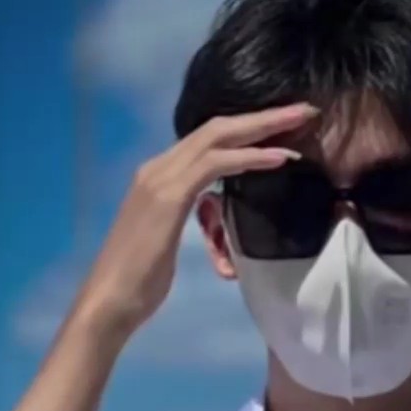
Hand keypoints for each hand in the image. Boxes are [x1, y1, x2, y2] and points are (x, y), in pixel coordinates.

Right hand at [73, 103, 316, 342]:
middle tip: (303, 110)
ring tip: (300, 121)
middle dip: (263, 117)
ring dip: (263, 127)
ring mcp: (160, 178)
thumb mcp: (166, 240)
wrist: (108, 301)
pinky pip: (215, 164)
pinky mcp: (168, 196)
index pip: (208, 140)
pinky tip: (279, 158)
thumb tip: (210, 217)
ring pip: (218, 136)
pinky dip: (250, 158)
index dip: (247, 129)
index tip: (284, 128)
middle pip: (217, 128)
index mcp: (158, 176)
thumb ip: (184, 218)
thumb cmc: (138, 283)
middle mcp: (157, 167)